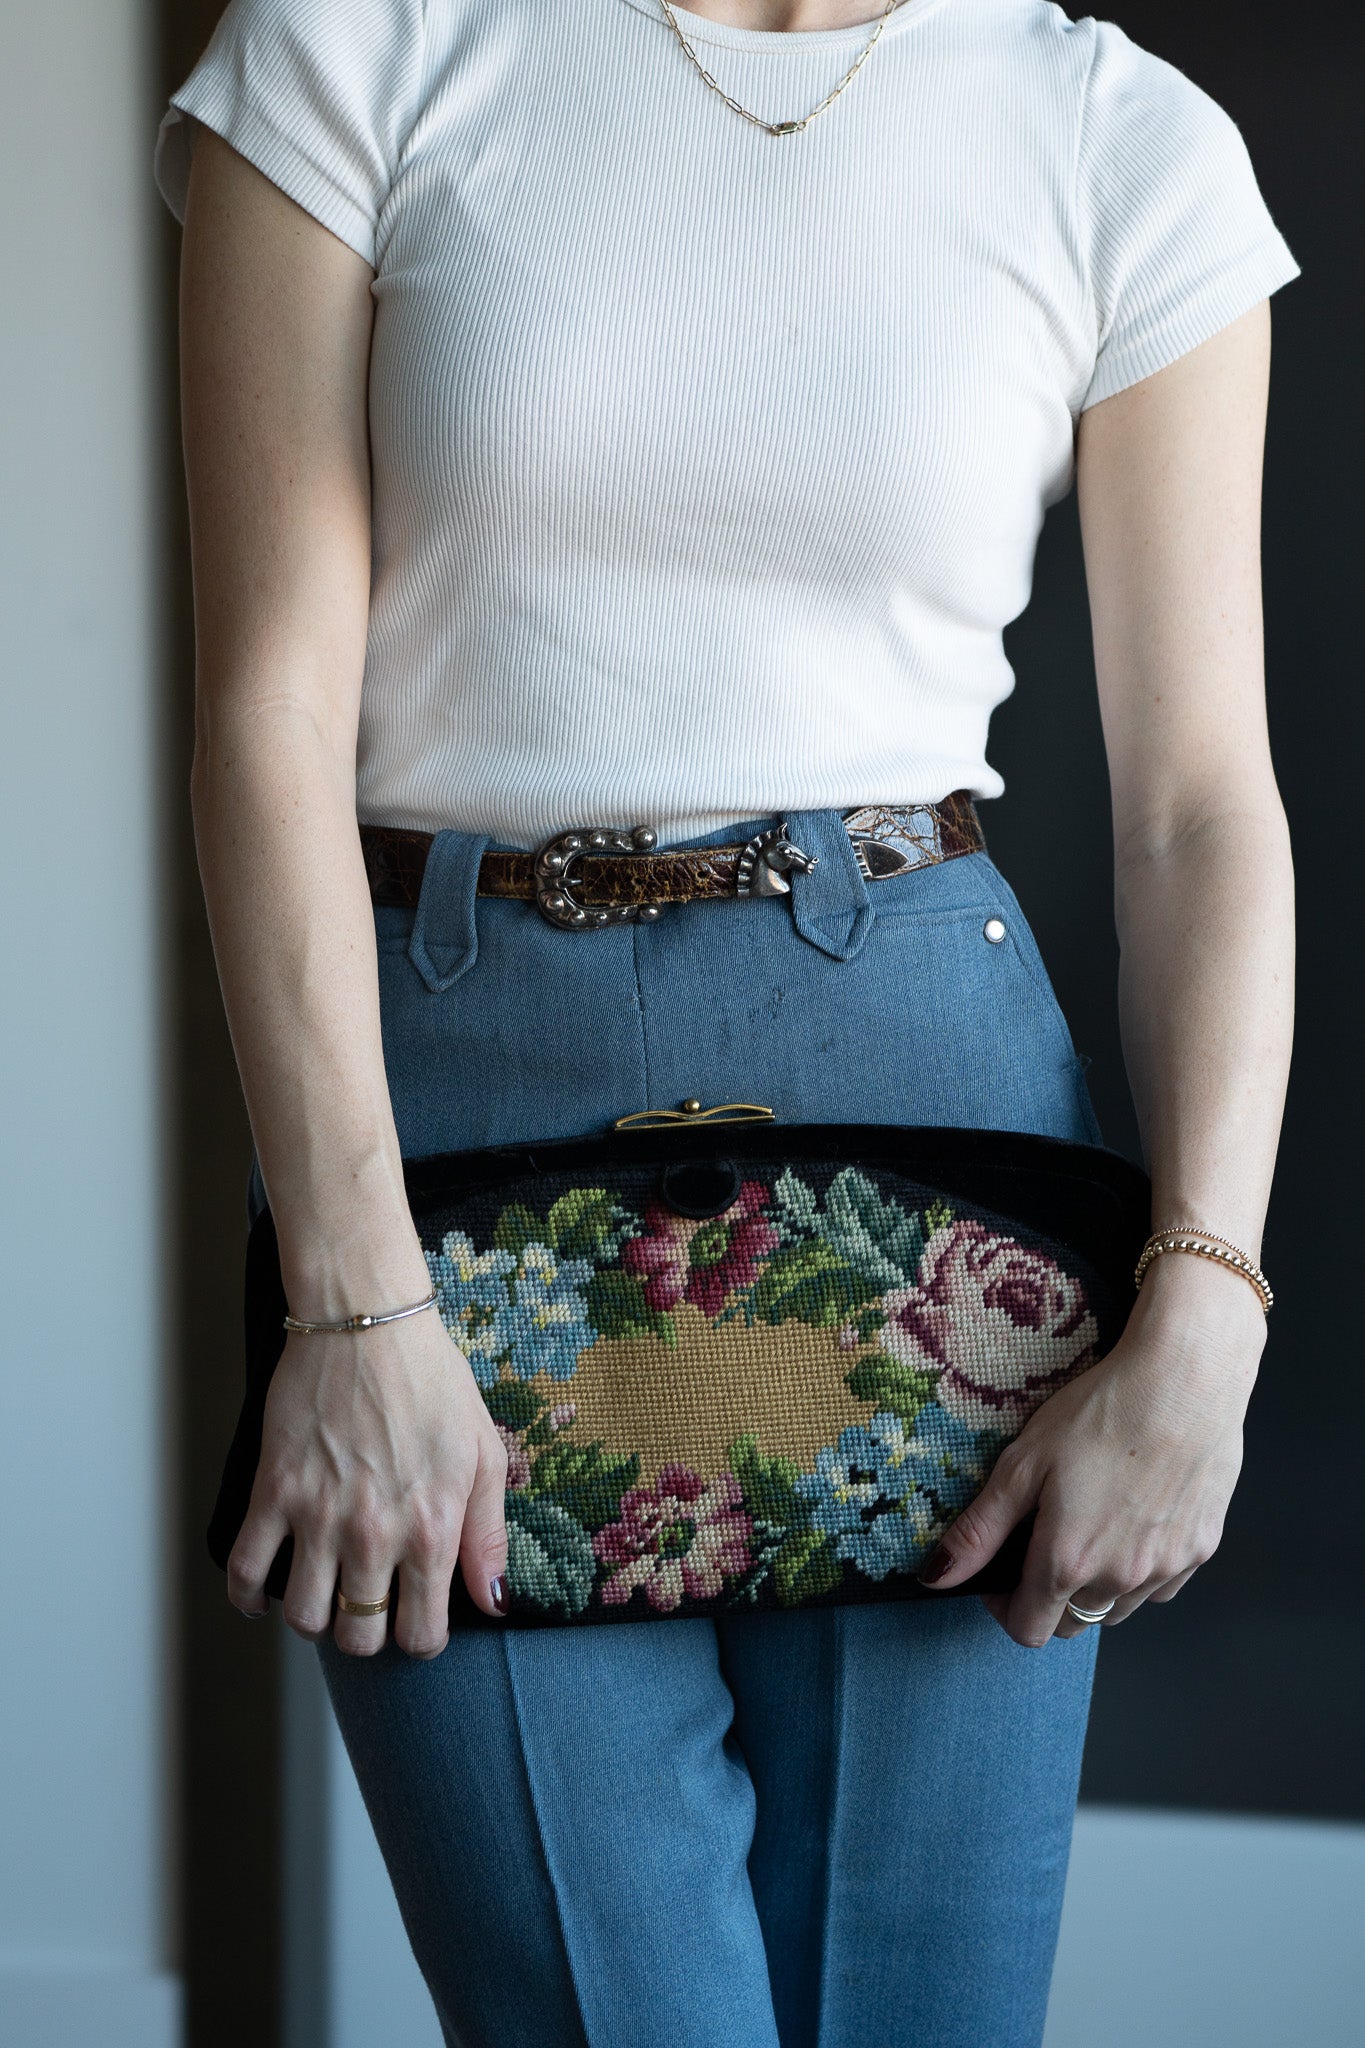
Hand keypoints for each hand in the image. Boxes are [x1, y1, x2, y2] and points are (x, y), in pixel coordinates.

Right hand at [225, 1311, 509, 1657]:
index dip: (420, 1639)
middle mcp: (373, 1534)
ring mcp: (318, 1516)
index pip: (420, 1635)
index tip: (416, 1620)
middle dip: (368, 1634)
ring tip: (327, 1594)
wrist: (368, 1323)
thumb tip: (494, 1603)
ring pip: (306, 1618)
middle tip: (370, 1605)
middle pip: (359, 1637)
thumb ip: (489, 1536)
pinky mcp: (273, 1491)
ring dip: (316, 1619)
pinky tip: (264, 1596)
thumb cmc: (433, 1382)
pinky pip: (247, 1570)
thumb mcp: (484, 1454)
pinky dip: (249, 1598)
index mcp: (431, 1529)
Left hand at [915, 1261, 1266, 1646]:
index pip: (1029, 1629)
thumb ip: (979, 1529)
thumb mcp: (1023, 1463)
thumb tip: (936, 1577)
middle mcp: (1120, 1578)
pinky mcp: (1201, 1551)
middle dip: (1048, 1600)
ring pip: (1118, 1609)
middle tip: (1041, 1545)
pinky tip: (1132, 1524)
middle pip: (1073, 1625)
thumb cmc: (1102, 1412)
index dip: (1004, 1608)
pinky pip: (1161, 1587)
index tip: (1000, 1574)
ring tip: (1088, 1529)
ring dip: (1095, 1588)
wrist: (1186, 1381)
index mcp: (1068, 1561)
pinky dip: (1140, 1572)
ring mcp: (1166, 1569)